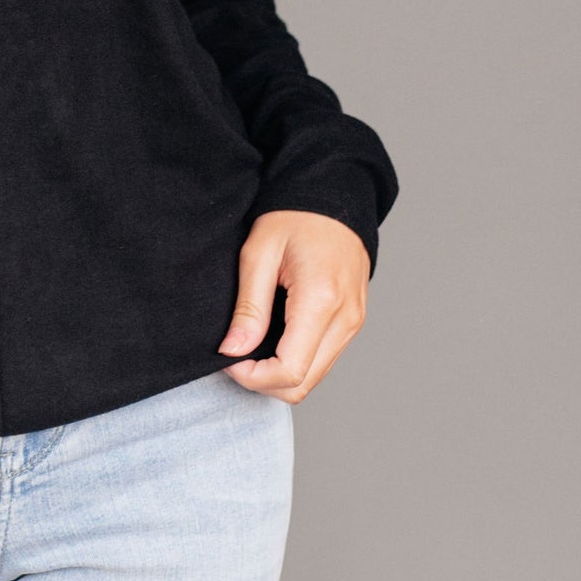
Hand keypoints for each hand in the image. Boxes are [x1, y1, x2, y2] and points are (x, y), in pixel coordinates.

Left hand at [217, 209, 368, 402]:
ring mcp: (353, 323)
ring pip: (313, 378)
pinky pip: (322, 359)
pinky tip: (272, 338)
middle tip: (234, 353)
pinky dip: (295, 361)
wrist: (334, 195)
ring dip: (278, 374)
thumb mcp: (259, 253)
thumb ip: (249, 308)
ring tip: (251, 344)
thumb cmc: (295, 217)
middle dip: (262, 381)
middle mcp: (345, 320)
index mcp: (321, 301)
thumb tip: (232, 350)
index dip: (251, 376)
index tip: (227, 356)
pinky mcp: (353, 322)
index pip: (289, 371)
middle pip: (302, 385)